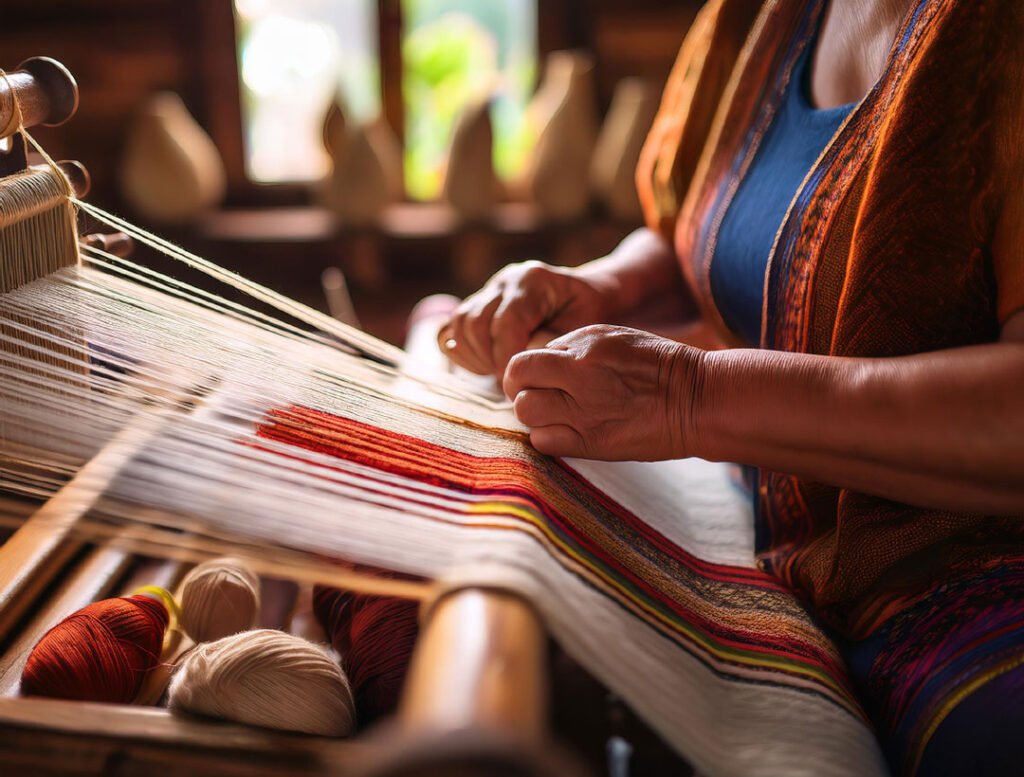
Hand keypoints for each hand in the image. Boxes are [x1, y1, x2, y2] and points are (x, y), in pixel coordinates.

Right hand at [438, 261, 617, 380]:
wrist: (589, 297)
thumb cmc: (588, 316)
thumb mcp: (579, 330)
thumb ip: (546, 345)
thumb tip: (516, 364)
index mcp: (533, 281)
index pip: (505, 323)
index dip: (505, 359)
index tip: (514, 385)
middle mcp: (505, 280)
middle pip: (475, 323)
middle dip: (489, 360)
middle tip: (509, 382)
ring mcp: (488, 290)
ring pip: (459, 325)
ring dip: (474, 357)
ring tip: (498, 373)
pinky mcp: (476, 304)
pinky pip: (450, 329)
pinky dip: (461, 351)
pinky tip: (484, 365)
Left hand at [503, 325, 704, 460]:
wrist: (697, 400)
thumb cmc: (659, 368)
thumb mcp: (615, 338)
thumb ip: (574, 347)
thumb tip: (542, 362)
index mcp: (585, 345)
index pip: (526, 357)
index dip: (525, 372)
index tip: (537, 380)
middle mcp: (579, 373)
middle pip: (518, 381)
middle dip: (523, 391)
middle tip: (540, 399)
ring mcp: (584, 409)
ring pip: (525, 412)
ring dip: (533, 416)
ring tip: (553, 417)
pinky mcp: (593, 442)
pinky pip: (544, 442)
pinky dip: (547, 439)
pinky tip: (564, 434)